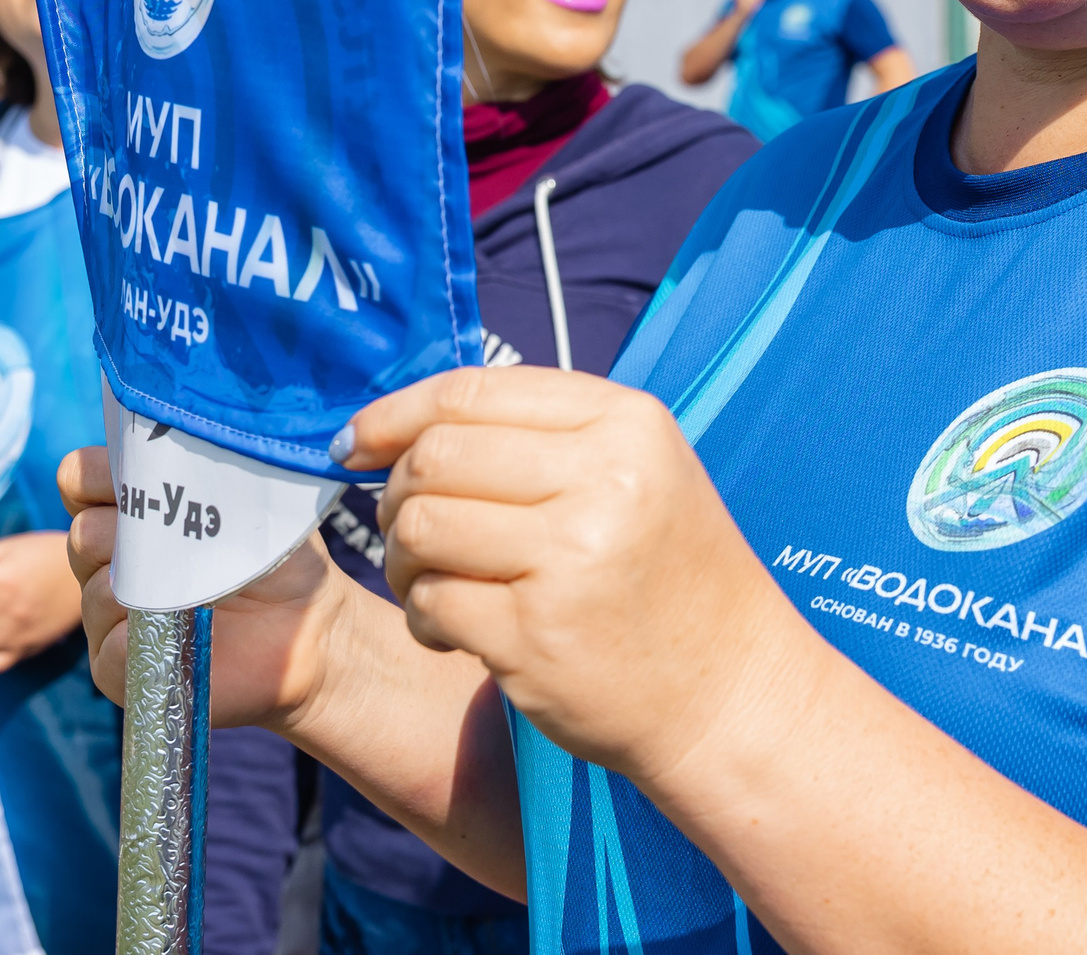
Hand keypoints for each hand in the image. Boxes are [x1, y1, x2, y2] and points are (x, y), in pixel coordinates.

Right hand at [59, 447, 350, 722]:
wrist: (303, 630)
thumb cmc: (275, 558)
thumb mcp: (250, 501)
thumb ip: (212, 468)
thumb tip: (183, 436)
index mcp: (132, 514)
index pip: (79, 479)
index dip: (96, 475)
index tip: (135, 480)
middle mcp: (111, 560)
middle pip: (81, 533)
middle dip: (123, 531)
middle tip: (174, 543)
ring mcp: (111, 616)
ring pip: (92, 592)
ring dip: (139, 588)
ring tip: (189, 593)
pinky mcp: (121, 668)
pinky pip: (107, 651)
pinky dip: (138, 641)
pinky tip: (177, 635)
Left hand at [341, 367, 811, 784]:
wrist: (732, 694)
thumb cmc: (669, 576)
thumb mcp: (637, 472)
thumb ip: (538, 435)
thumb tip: (401, 423)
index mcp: (625, 424)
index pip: (472, 392)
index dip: (395, 414)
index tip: (353, 442)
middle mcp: (603, 480)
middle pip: (435, 457)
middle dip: (397, 493)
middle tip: (408, 531)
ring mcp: (570, 559)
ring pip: (421, 528)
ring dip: (404, 560)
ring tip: (434, 583)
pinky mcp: (536, 636)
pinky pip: (430, 604)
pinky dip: (424, 618)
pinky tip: (455, 633)